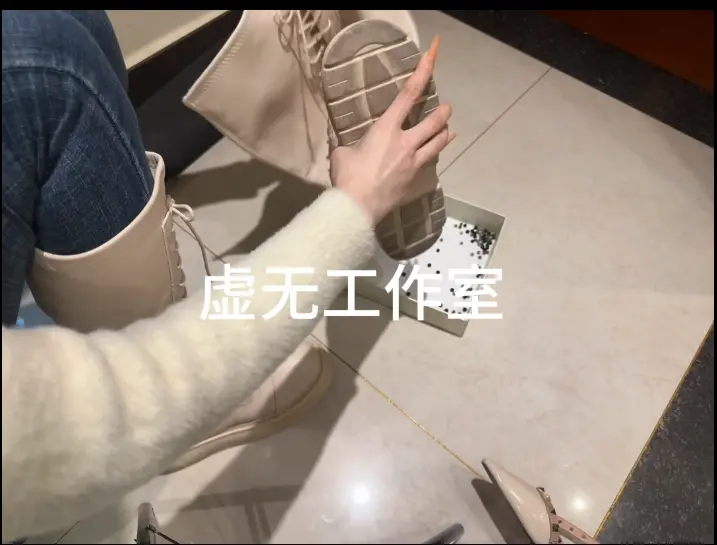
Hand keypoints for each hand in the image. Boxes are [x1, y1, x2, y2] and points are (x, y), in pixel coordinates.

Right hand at [330, 35, 454, 224]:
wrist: (357, 207)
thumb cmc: (347, 177)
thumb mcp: (341, 153)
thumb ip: (349, 145)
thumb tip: (347, 148)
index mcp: (386, 129)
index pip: (408, 95)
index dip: (423, 73)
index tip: (432, 57)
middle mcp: (406, 142)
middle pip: (435, 121)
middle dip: (443, 112)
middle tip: (445, 108)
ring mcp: (414, 163)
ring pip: (439, 143)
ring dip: (445, 133)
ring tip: (447, 130)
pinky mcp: (415, 180)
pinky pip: (430, 163)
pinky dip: (433, 155)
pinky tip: (432, 156)